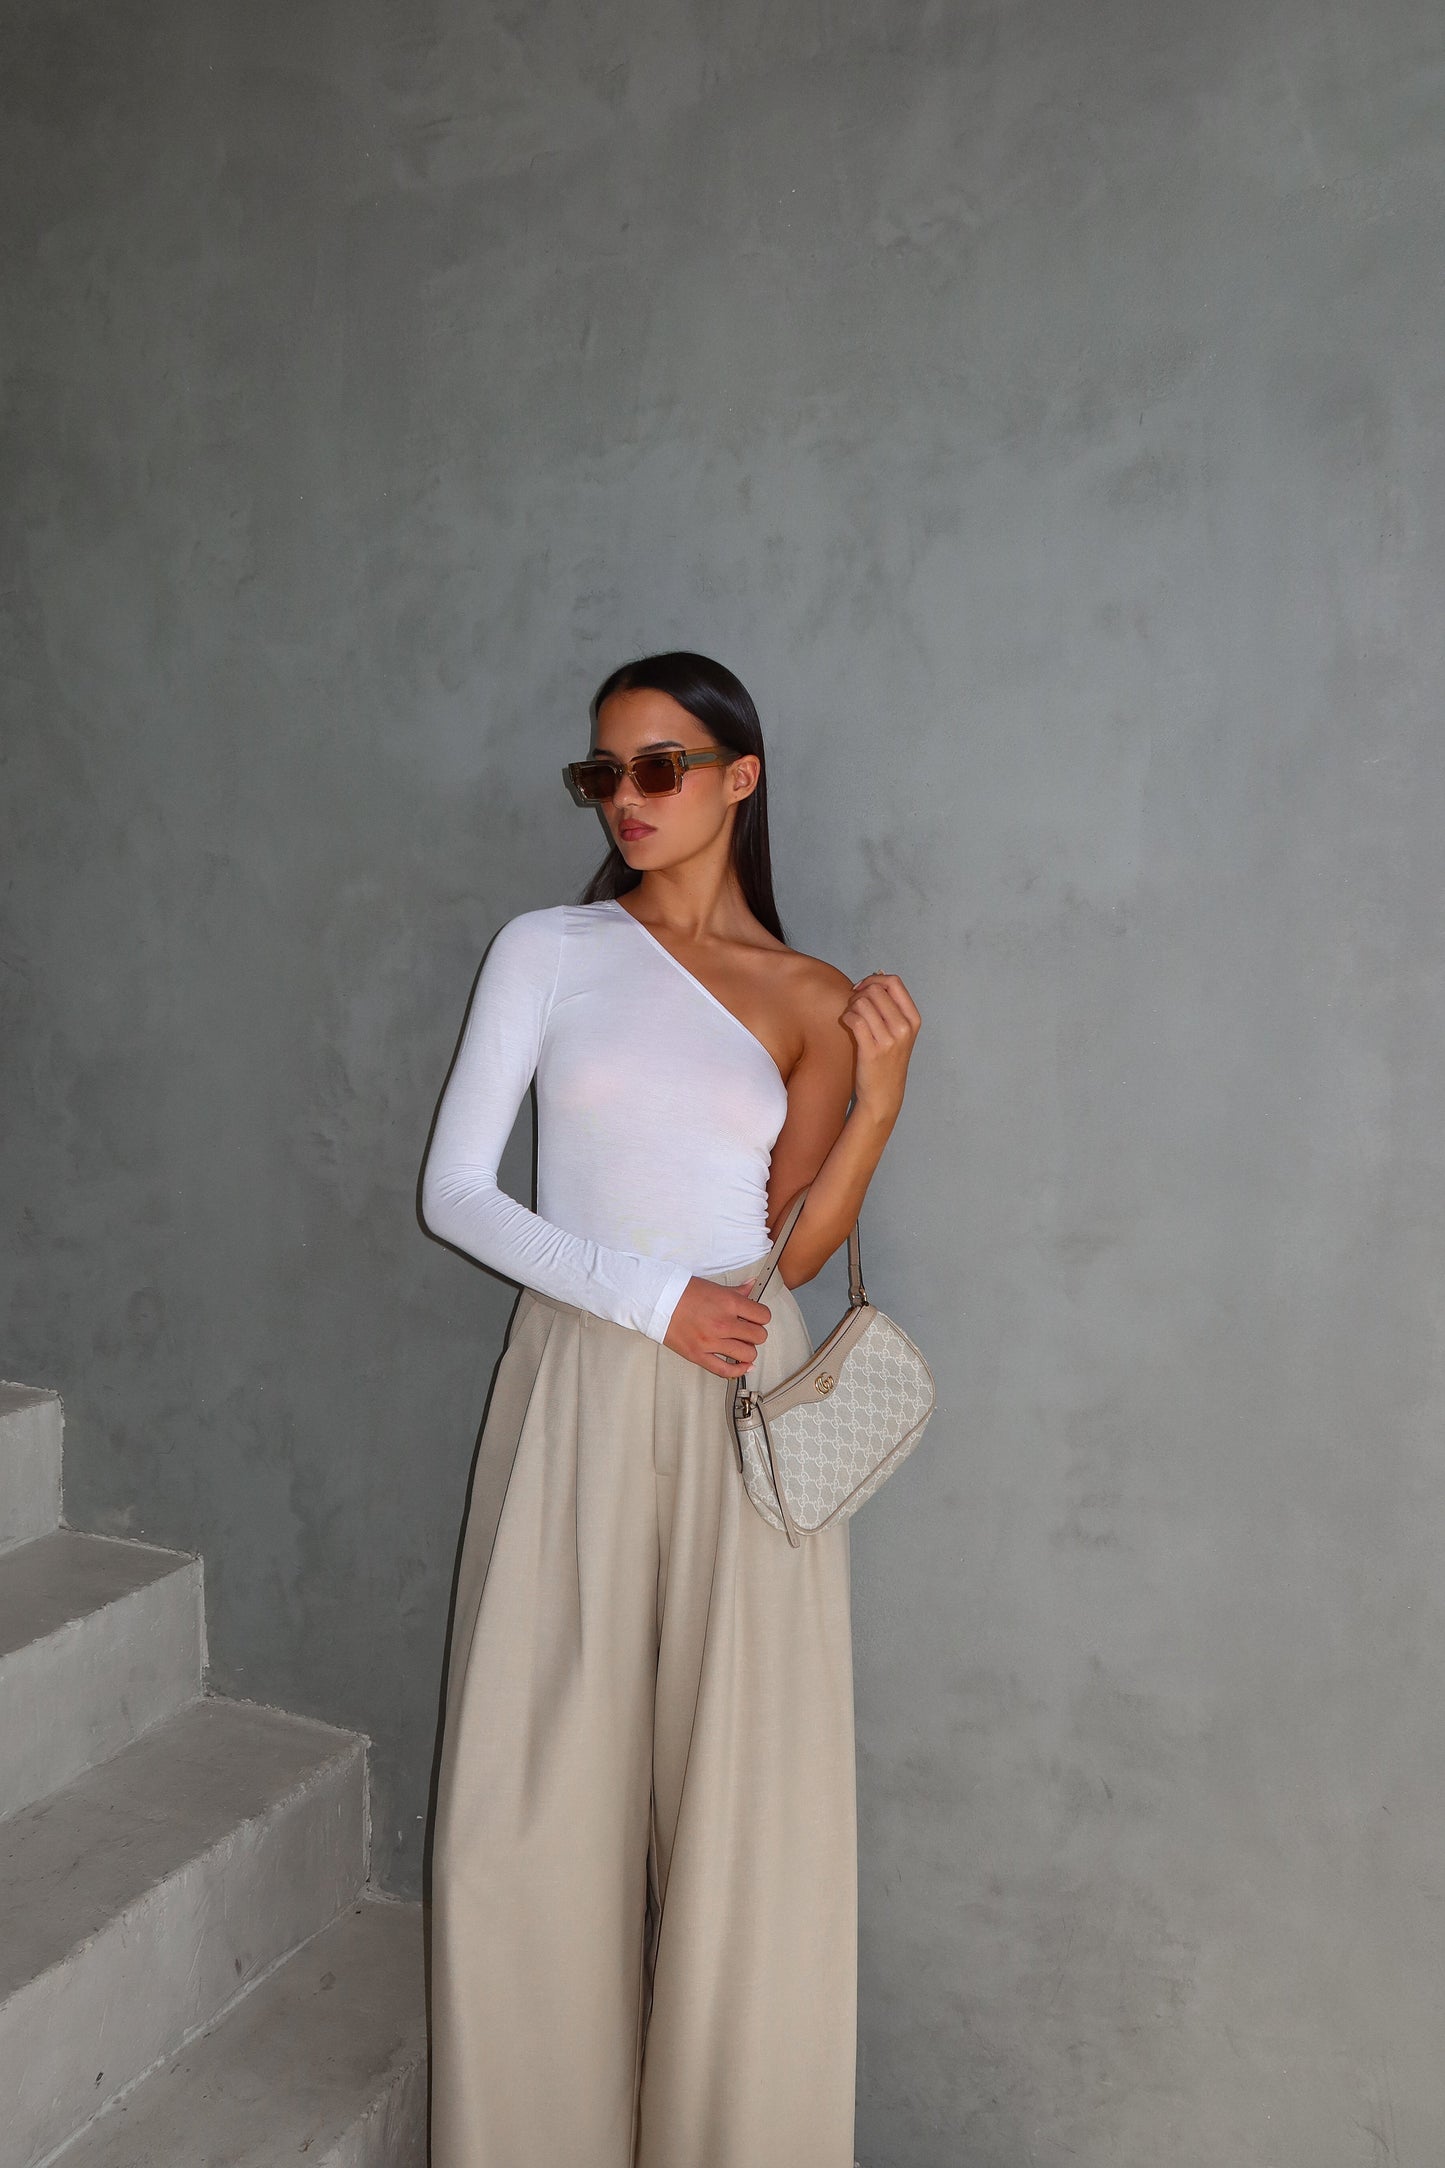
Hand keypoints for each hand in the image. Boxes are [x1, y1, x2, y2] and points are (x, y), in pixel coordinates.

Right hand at [663, 1276, 771, 1378]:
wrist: (657, 1301)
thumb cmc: (681, 1292)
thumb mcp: (713, 1287)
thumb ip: (736, 1291)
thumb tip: (751, 1287)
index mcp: (728, 1303)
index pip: (763, 1316)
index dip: (762, 1317)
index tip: (757, 1318)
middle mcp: (722, 1323)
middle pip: (759, 1336)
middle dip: (756, 1334)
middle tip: (749, 1331)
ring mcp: (711, 1341)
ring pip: (747, 1354)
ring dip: (748, 1350)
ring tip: (741, 1345)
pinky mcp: (699, 1355)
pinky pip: (726, 1370)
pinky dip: (738, 1370)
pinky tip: (742, 1365)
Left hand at [840, 971, 921, 1120]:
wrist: (884, 1095)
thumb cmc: (888, 1061)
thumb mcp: (899, 1032)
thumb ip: (891, 1006)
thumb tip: (878, 974)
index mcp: (913, 1019)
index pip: (894, 982)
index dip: (874, 980)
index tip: (862, 990)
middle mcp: (904, 1028)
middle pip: (876, 990)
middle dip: (859, 993)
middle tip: (854, 1007)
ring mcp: (890, 1040)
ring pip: (862, 1003)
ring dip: (851, 1006)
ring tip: (851, 1018)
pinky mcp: (872, 1050)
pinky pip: (854, 1019)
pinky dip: (846, 1018)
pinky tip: (847, 1025)